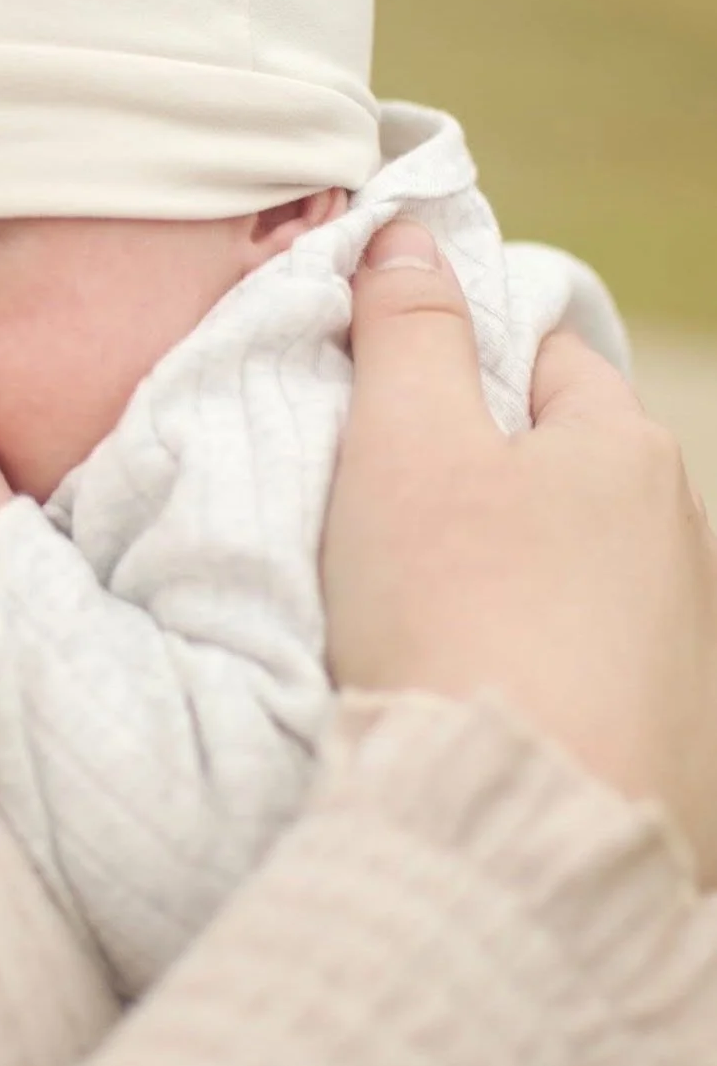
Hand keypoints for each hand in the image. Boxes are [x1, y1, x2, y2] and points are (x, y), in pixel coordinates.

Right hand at [324, 219, 716, 883]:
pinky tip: (472, 688)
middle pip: (560, 465)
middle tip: (381, 512)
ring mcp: (684, 645)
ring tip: (419, 613)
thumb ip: (407, 330)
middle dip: (479, 473)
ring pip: (573, 566)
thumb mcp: (404, 445)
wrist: (514, 832)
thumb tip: (410, 234)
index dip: (455, 360)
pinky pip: (585, 658)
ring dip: (507, 570)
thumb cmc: (453, 614)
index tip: (387, 402)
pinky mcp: (673, 737)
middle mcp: (679, 538)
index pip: (540, 355)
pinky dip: (531, 656)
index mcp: (623, 449)